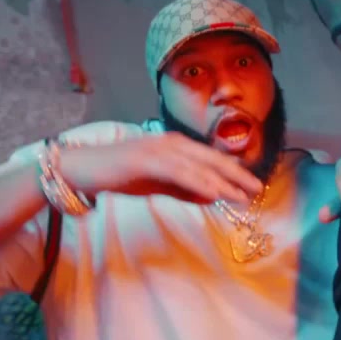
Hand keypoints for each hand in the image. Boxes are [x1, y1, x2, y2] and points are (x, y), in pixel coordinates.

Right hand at [58, 131, 263, 204]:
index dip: (234, 171)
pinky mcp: (145, 159)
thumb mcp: (159, 184)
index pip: (210, 159)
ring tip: (242, 195)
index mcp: (175, 146)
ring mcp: (158, 148)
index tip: (252, 185)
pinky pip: (178, 171)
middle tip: (258, 189)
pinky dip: (198, 181)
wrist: (83, 168)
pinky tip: (213, 192)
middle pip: (211, 159)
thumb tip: (212, 197)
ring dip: (222, 180)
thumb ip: (184, 189)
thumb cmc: (120, 174)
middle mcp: (170, 142)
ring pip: (198, 165)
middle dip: (236, 174)